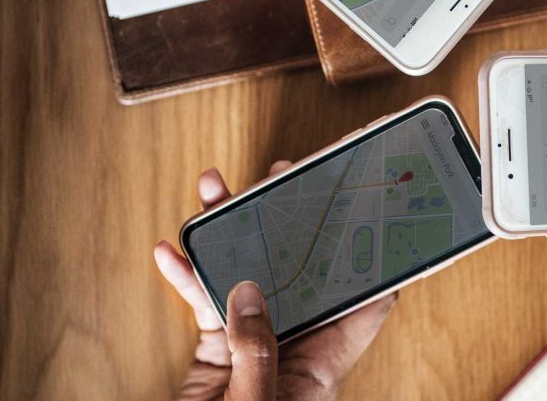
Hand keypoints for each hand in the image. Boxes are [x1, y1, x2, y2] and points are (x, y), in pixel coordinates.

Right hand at [154, 163, 393, 399]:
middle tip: (280, 180)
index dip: (375, 258)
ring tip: (214, 194)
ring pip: (248, 276)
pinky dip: (187, 277)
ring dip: (228, 235)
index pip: (366, 302)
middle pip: (302, 273)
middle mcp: (294, 347)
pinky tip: (172, 252)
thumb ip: (256, 352)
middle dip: (289, 225)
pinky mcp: (216, 351)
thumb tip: (251, 294)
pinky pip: (204, 303)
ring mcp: (253, 346)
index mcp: (324, 365)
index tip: (373, 210)